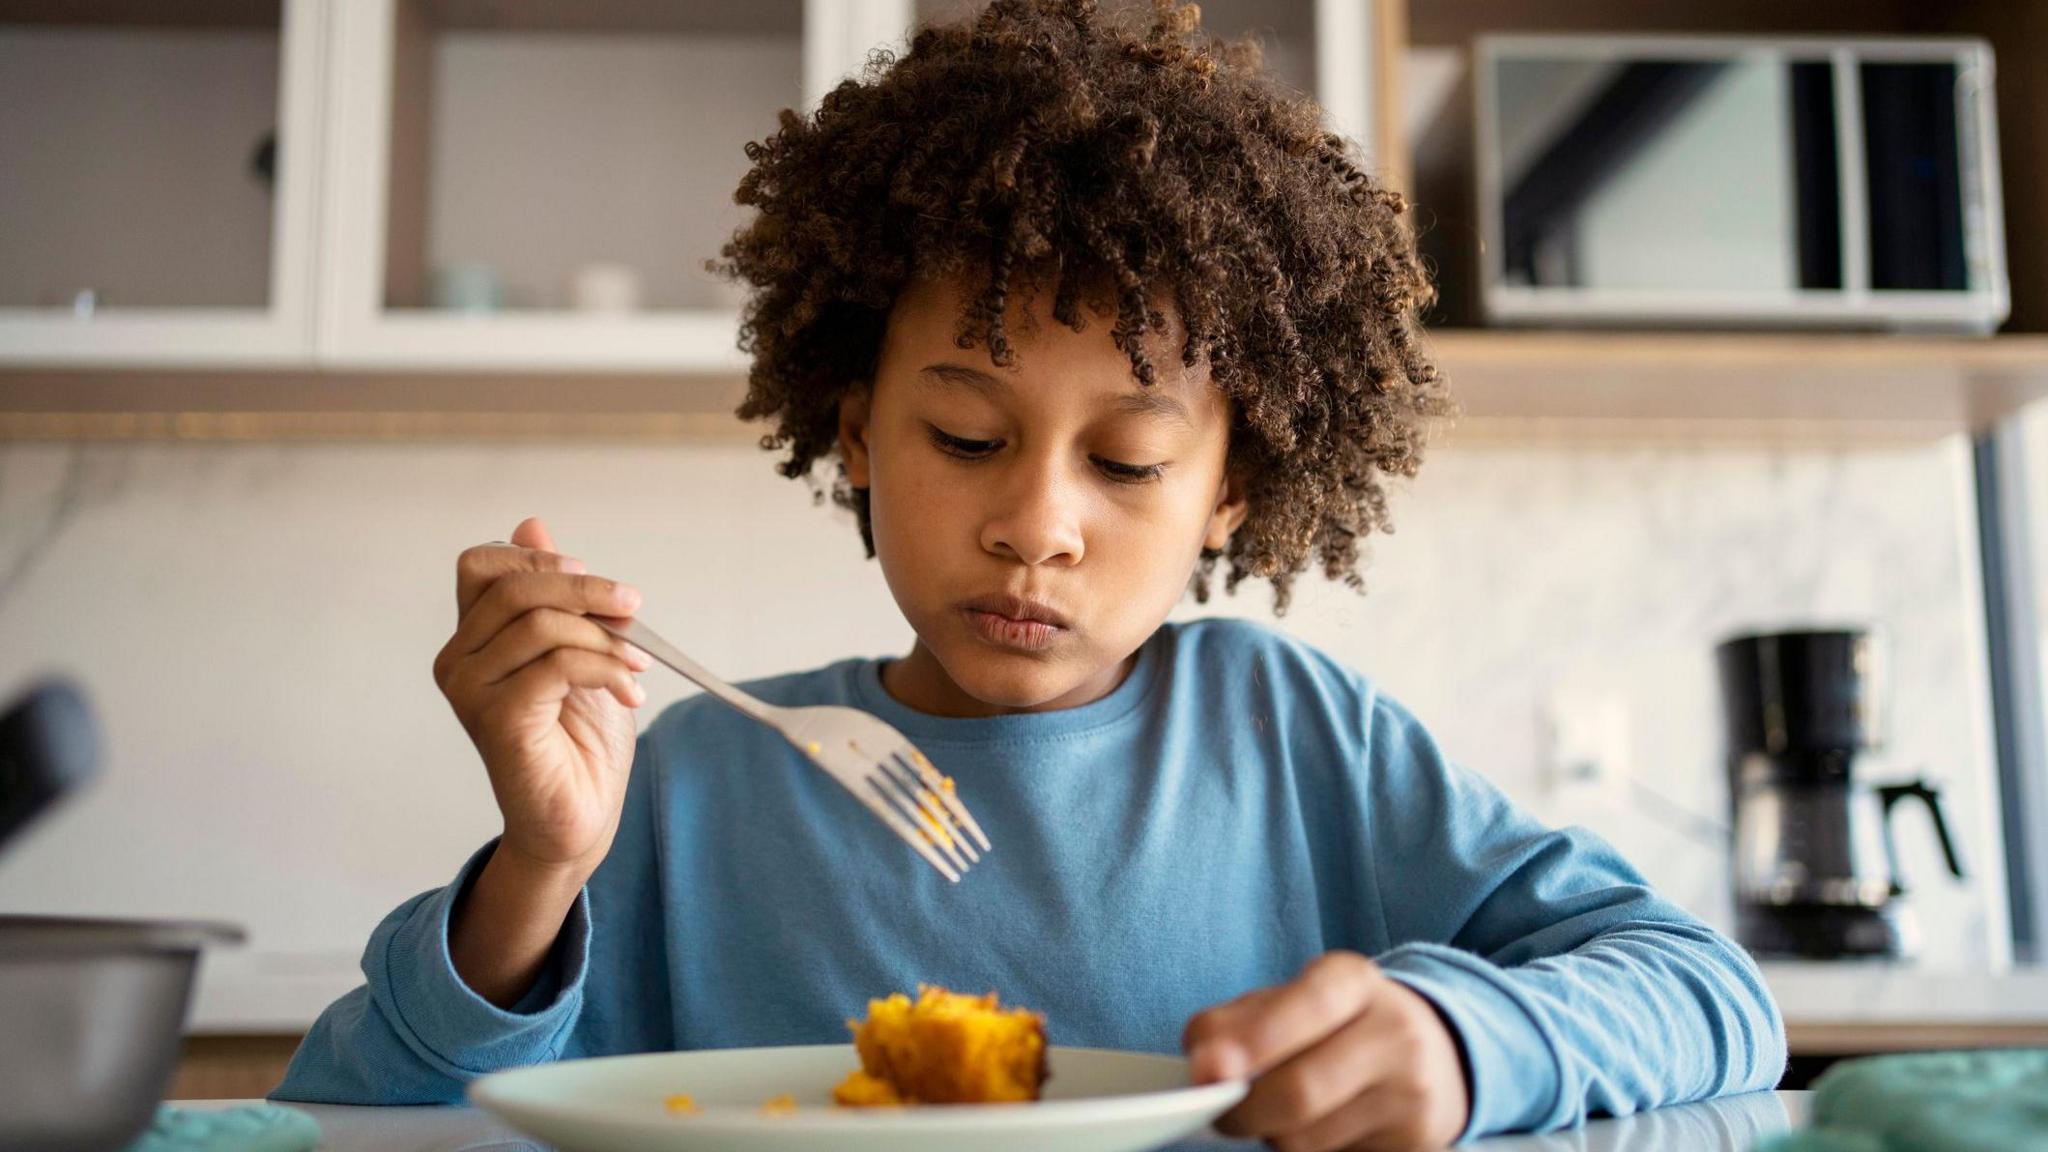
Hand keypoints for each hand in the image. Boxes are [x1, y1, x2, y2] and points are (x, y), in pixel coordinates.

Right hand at [432, 516, 652, 880]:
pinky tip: (629, 691)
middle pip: (513, 587)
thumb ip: (555, 595)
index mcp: (473, 638)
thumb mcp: (578, 649)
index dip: (539, 561)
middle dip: (585, 588)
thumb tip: (532, 525)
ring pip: (539, 624)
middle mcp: (459, 661)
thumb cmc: (578, 739)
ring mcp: (472, 692)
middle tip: (633, 609)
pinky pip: (556, 665)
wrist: (580, 817)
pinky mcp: (498, 721)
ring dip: (605, 636)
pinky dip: (605, 667)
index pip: (481, 566)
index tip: (595, 586)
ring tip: (637, 664)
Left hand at [1183, 951, 1470, 1151]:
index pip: (1305, 1006)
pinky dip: (1306, 1151)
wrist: (1433, 1054)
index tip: (1206, 1069)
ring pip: (1308, 1139)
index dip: (1253, 1041)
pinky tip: (1318, 1127)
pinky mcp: (1417, 1145)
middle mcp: (1395, 1032)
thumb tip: (1200, 1060)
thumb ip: (1238, 1021)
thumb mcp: (1293, 1000)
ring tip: (1282, 1111)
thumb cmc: (1337, 1026)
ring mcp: (1413, 1094)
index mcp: (1354, 981)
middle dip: (1244, 1110)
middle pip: (1300, 1090)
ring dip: (1274, 1134)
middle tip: (1219, 1112)